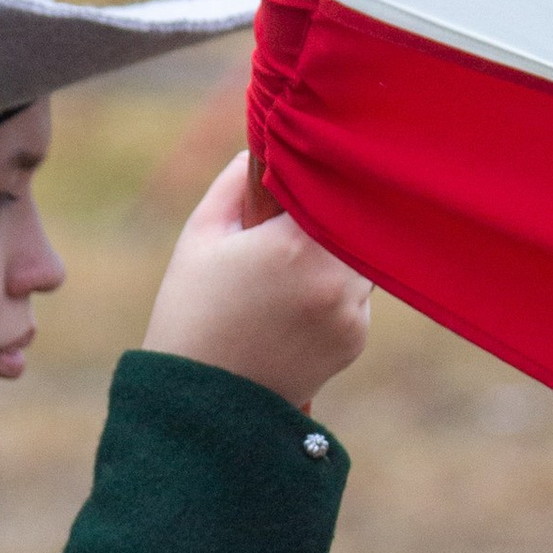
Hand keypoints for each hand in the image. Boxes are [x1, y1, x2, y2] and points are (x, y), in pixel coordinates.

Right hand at [143, 158, 370, 411]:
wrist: (201, 404)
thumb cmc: (191, 311)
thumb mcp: (201, 236)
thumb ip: (236, 182)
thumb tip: (264, 148)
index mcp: (296, 244)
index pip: (331, 185)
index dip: (319, 174)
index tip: (306, 167)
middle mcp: (335, 278)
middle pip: (356, 219)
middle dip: (331, 213)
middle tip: (298, 214)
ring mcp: (351, 312)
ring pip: (361, 257)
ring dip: (336, 252)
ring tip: (288, 266)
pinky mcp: (354, 339)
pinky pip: (356, 296)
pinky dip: (334, 291)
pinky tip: (292, 305)